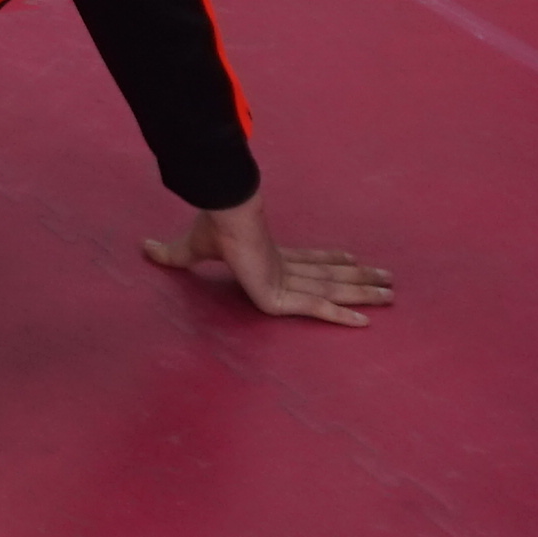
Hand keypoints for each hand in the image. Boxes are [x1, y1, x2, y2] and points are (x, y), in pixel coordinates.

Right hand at [142, 200, 390, 325]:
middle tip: (391, 283)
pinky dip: (341, 314)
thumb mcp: (190, 249)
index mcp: (269, 257)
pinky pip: (316, 307)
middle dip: (361, 281)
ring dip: (365, 291)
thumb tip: (143, 248)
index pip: (307, 263)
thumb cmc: (212, 228)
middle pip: (330, 277)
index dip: (331, 262)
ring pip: (334, 289)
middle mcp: (286, 267)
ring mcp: (288, 280)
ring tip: (394, 292)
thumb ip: (173, 256)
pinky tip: (367, 320)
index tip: (352, 262)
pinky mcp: (283, 295)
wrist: (223, 215)